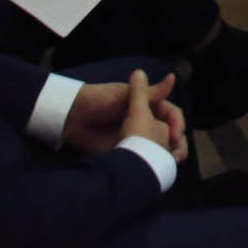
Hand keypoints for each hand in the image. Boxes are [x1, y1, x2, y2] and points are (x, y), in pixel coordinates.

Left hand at [65, 70, 186, 161]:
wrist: (70, 118)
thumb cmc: (97, 101)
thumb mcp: (123, 95)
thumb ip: (148, 93)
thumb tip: (173, 77)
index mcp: (146, 105)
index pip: (169, 114)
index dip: (176, 123)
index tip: (176, 135)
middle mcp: (143, 121)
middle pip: (167, 132)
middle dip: (175, 143)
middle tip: (177, 154)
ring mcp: (133, 136)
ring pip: (157, 146)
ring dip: (165, 154)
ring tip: (168, 164)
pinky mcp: (123, 149)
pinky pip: (140, 157)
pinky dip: (148, 163)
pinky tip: (152, 170)